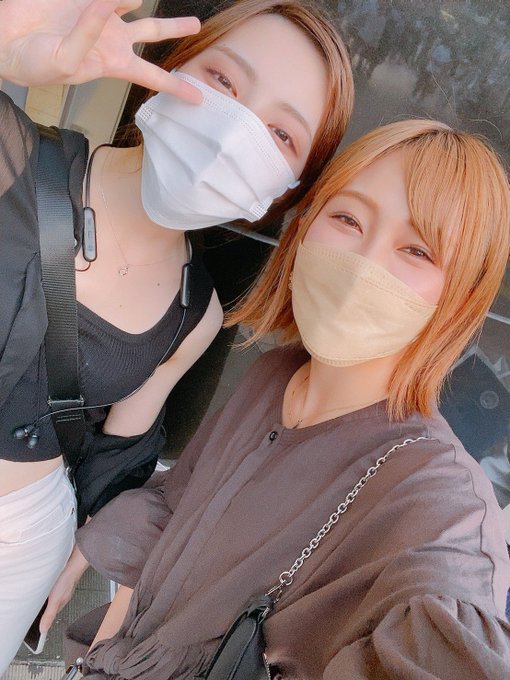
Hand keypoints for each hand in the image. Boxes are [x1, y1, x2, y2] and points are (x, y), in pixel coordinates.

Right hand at [0, 0, 201, 101]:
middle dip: (174, 28)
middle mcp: (112, 39)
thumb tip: (110, 2)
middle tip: (196, 24)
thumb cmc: (34, 63)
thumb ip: (90, 34)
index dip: (176, 87)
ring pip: (134, 3)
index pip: (152, 76)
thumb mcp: (67, 59)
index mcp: (112, 63)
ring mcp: (100, 15)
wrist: (7, 40)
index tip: (199, 99)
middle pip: (153, 33)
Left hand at [39, 544, 89, 632]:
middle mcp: (63, 594)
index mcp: (62, 602)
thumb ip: (49, 614)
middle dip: (45, 607)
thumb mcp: (55, 600)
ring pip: (54, 594)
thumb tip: (43, 629)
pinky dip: (50, 587)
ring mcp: (62, 585)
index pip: (52, 614)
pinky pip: (55, 585)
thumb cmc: (67, 579)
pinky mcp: (61, 577)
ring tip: (40, 598)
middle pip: (53, 604)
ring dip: (48, 596)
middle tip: (37, 611)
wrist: (74, 561)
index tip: (39, 625)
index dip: (45, 619)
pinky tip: (47, 584)